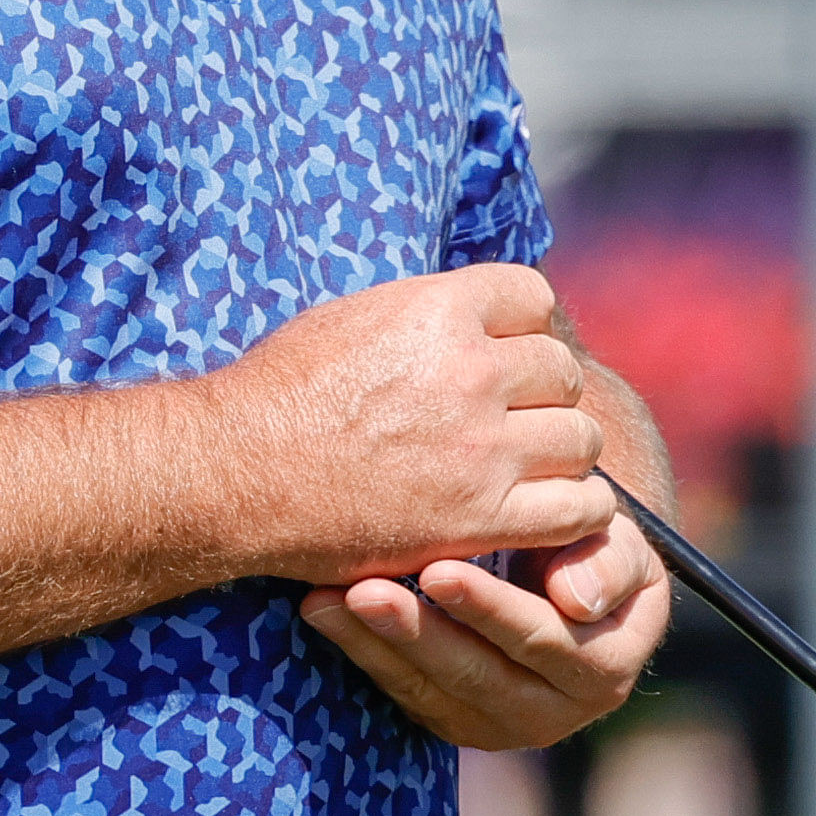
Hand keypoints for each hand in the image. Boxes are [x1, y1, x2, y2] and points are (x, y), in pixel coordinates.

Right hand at [202, 264, 609, 582]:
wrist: (235, 474)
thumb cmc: (281, 394)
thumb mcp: (352, 316)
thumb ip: (425, 313)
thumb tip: (474, 310)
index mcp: (439, 310)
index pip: (534, 297)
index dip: (523, 329)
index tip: (504, 357)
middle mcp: (471, 371)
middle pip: (562, 371)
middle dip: (543, 394)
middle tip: (512, 422)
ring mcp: (482, 448)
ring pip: (580, 439)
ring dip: (560, 453)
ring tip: (528, 468)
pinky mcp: (481, 518)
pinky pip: (579, 509)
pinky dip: (574, 511)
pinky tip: (547, 511)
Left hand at [300, 514, 671, 750]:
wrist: (574, 583)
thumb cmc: (597, 549)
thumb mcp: (622, 546)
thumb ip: (610, 563)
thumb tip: (574, 600)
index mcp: (605, 670)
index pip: (542, 639)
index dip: (491, 608)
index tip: (439, 570)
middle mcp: (553, 714)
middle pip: (476, 676)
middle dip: (415, 632)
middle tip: (363, 591)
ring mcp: (499, 726)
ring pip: (430, 691)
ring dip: (373, 645)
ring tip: (326, 601)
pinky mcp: (455, 721)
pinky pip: (404, 693)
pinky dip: (362, 653)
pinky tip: (323, 613)